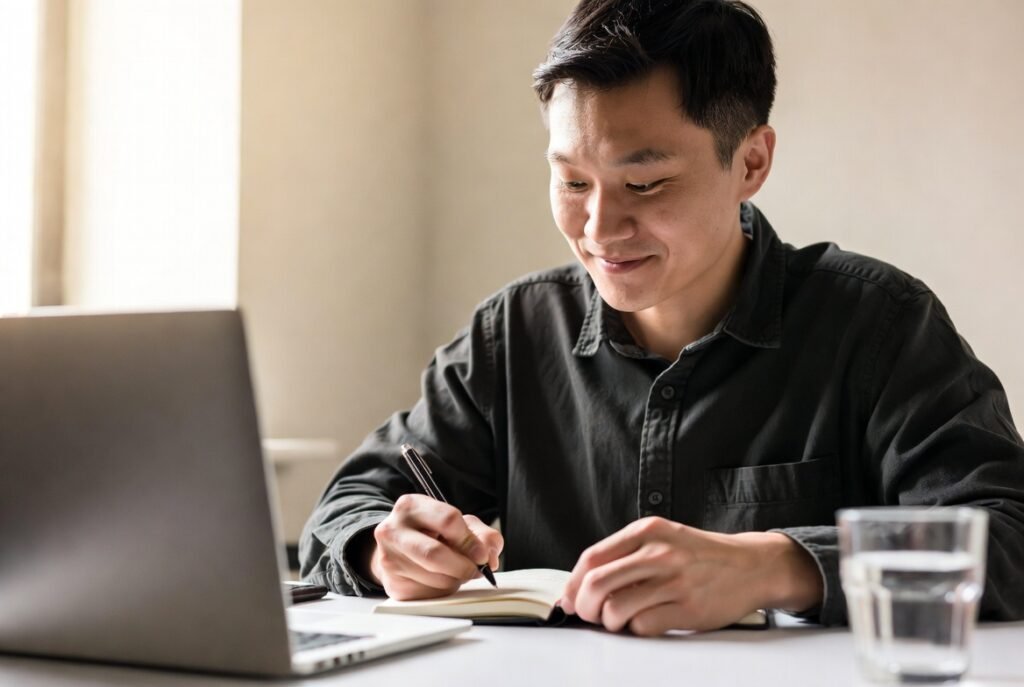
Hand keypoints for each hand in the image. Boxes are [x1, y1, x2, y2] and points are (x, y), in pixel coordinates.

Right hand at [368, 494, 502, 599]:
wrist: (401, 549)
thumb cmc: (433, 533)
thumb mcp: (460, 524)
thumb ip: (482, 535)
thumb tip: (490, 558)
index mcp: (411, 506)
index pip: (448, 521)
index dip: (470, 541)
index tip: (481, 554)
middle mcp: (392, 530)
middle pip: (435, 553)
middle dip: (463, 566)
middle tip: (475, 570)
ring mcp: (388, 558)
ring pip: (434, 577)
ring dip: (454, 579)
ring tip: (454, 571)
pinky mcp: (393, 585)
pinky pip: (428, 594)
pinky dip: (443, 590)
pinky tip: (439, 579)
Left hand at [559, 517, 821, 635]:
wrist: (752, 566)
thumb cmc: (701, 555)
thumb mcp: (663, 538)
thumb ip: (626, 555)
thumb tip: (582, 585)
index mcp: (647, 530)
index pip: (592, 558)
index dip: (574, 583)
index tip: (570, 598)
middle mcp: (659, 552)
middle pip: (597, 584)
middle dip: (585, 606)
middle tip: (590, 615)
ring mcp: (675, 581)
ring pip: (616, 609)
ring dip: (610, 622)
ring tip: (621, 619)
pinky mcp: (689, 609)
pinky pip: (643, 626)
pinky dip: (637, 629)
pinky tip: (647, 621)